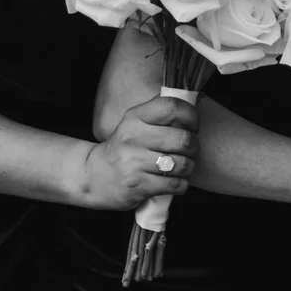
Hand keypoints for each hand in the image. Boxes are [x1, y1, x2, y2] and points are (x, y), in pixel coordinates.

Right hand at [78, 93, 198, 209]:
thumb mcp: (136, 125)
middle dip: (194, 148)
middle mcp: (132, 137)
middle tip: (189, 151)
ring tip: (180, 168)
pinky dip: (181, 185)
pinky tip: (172, 181)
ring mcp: (133, 162)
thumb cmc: (126, 149)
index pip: (171, 107)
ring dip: (188, 168)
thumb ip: (161, 117)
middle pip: (183, 139)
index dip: (191, 116)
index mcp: (135, 117)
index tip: (192, 127)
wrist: (94, 177)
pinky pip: (176, 184)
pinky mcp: (137, 185)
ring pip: (183, 164)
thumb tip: (196, 105)